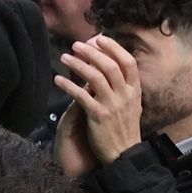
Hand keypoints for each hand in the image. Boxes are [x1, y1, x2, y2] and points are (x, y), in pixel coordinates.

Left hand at [57, 35, 142, 165]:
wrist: (123, 153)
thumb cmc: (122, 127)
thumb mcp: (129, 104)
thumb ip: (120, 86)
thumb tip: (106, 65)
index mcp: (134, 91)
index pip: (128, 63)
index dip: (114, 48)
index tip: (99, 39)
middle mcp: (125, 96)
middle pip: (110, 66)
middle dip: (92, 52)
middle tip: (76, 45)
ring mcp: (112, 106)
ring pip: (95, 77)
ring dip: (78, 64)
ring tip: (64, 56)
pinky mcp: (98, 116)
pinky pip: (81, 95)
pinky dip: (68, 85)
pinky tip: (58, 79)